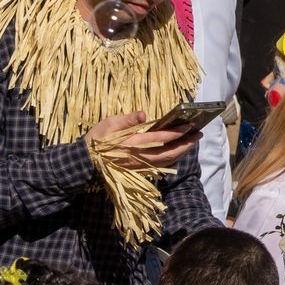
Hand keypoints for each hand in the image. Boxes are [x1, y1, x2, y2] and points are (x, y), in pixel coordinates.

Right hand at [86, 111, 200, 169]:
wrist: (86, 163)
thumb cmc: (96, 140)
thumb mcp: (108, 124)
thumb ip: (127, 120)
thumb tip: (143, 114)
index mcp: (133, 143)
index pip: (162, 138)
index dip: (178, 132)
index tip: (190, 125)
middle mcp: (140, 156)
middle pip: (170, 152)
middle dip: (186, 143)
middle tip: (199, 134)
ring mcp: (141, 165)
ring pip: (167, 161)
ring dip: (182, 151)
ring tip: (192, 142)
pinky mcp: (140, 170)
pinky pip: (161, 165)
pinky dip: (173, 158)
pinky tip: (178, 151)